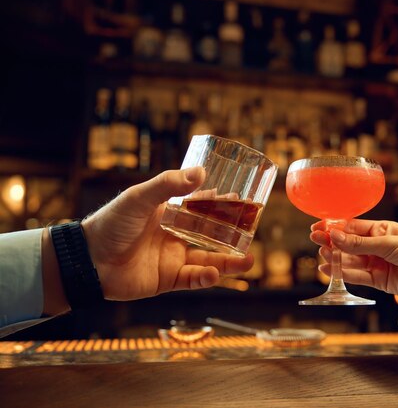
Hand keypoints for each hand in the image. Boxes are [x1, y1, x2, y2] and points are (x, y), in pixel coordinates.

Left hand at [81, 167, 253, 300]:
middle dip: (232, 234)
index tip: (240, 198)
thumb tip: (201, 173)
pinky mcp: (168, 279)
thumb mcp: (139, 197)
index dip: (221, 204)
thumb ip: (168, 185)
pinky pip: (192, 280)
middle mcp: (175, 236)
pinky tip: (215, 274)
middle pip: (211, 235)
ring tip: (249, 260)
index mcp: (170, 214)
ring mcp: (173, 258)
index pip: (202, 207)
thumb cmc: (111, 223)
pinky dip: (205, 278)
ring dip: (229, 262)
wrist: (88, 259)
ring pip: (209, 260)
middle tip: (252, 229)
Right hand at [310, 219, 397, 301]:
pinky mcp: (380, 280)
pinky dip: (343, 274)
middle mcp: (377, 246)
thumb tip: (335, 236)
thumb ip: (360, 244)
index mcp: (381, 230)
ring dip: (335, 259)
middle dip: (331, 243)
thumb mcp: (389, 244)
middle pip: (349, 245)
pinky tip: (330, 270)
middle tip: (315, 240)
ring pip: (351, 261)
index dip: (335, 227)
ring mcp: (378, 263)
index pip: (353, 227)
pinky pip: (358, 276)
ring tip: (320, 257)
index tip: (318, 227)